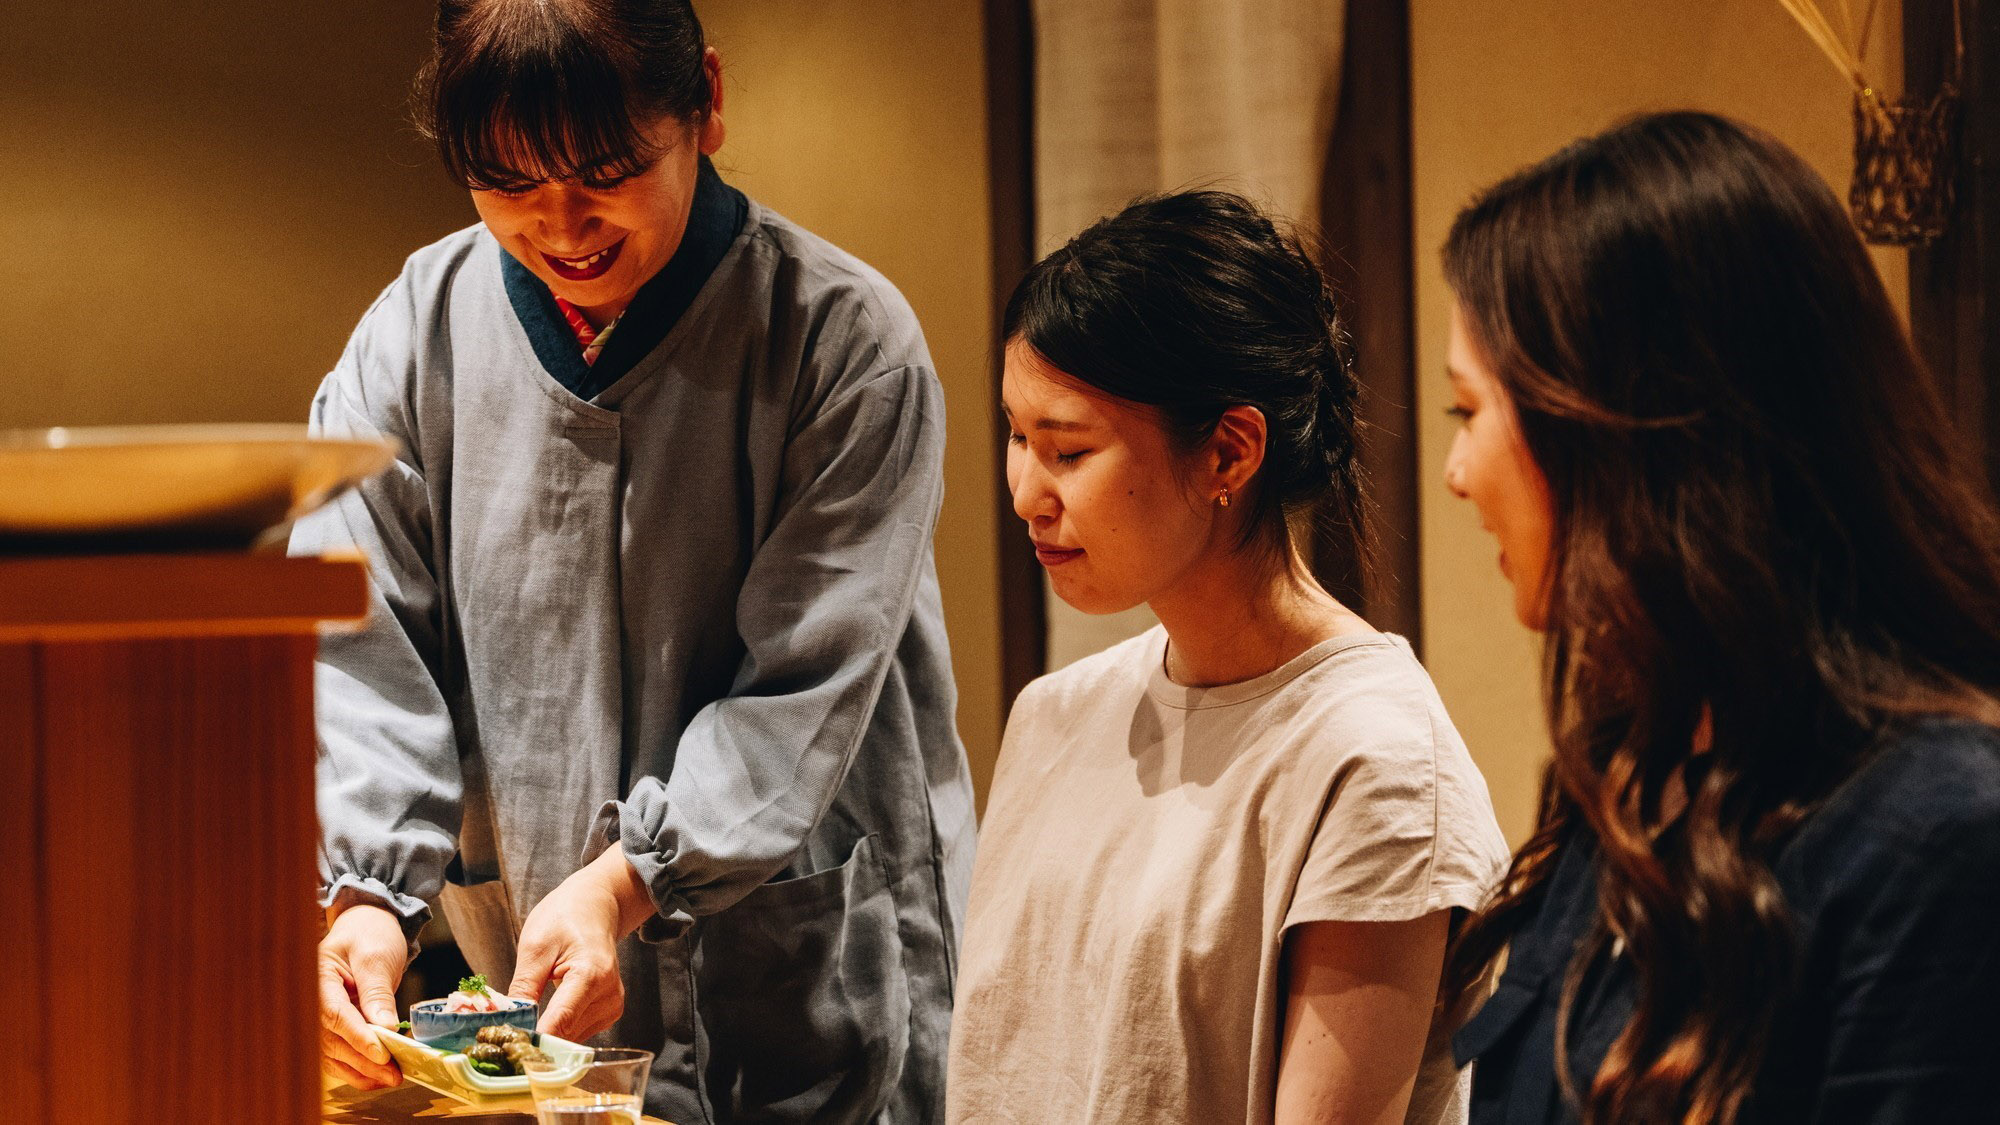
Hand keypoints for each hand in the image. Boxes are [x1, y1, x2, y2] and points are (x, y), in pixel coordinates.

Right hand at [318, 903, 408, 1089]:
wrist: (366, 928)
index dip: (357, 1037)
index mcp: (317, 979)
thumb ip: (377, 991)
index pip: (334, 1014)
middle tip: (393, 1073)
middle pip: (332, 1040)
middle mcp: (312, 1002)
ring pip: (333, 1054)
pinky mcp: (333, 1027)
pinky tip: (378, 1077)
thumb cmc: (369, 934)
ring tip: (391, 1078)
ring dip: (361, 1070)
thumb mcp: (376, 956)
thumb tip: (384, 1026)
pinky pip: (339, 1053)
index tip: (381, 1053)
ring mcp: (321, 1017)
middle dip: (364, 1060)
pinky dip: (358, 1068)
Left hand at [508, 847, 654, 1041]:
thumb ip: (524, 989)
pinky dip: (557, 1028)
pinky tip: (545, 1015)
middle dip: (534, 1037)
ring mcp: (612, 1006)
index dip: (531, 1040)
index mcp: (592, 974)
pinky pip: (576, 1032)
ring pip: (569, 1039)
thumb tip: (512, 1025)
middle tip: (504, 1034)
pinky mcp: (610, 1012)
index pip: (559, 1021)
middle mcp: (609, 995)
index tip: (505, 1050)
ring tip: (525, 1018)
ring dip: (545, 1035)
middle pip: (565, 1035)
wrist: (595, 906)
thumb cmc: (564, 918)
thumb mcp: (535, 947)